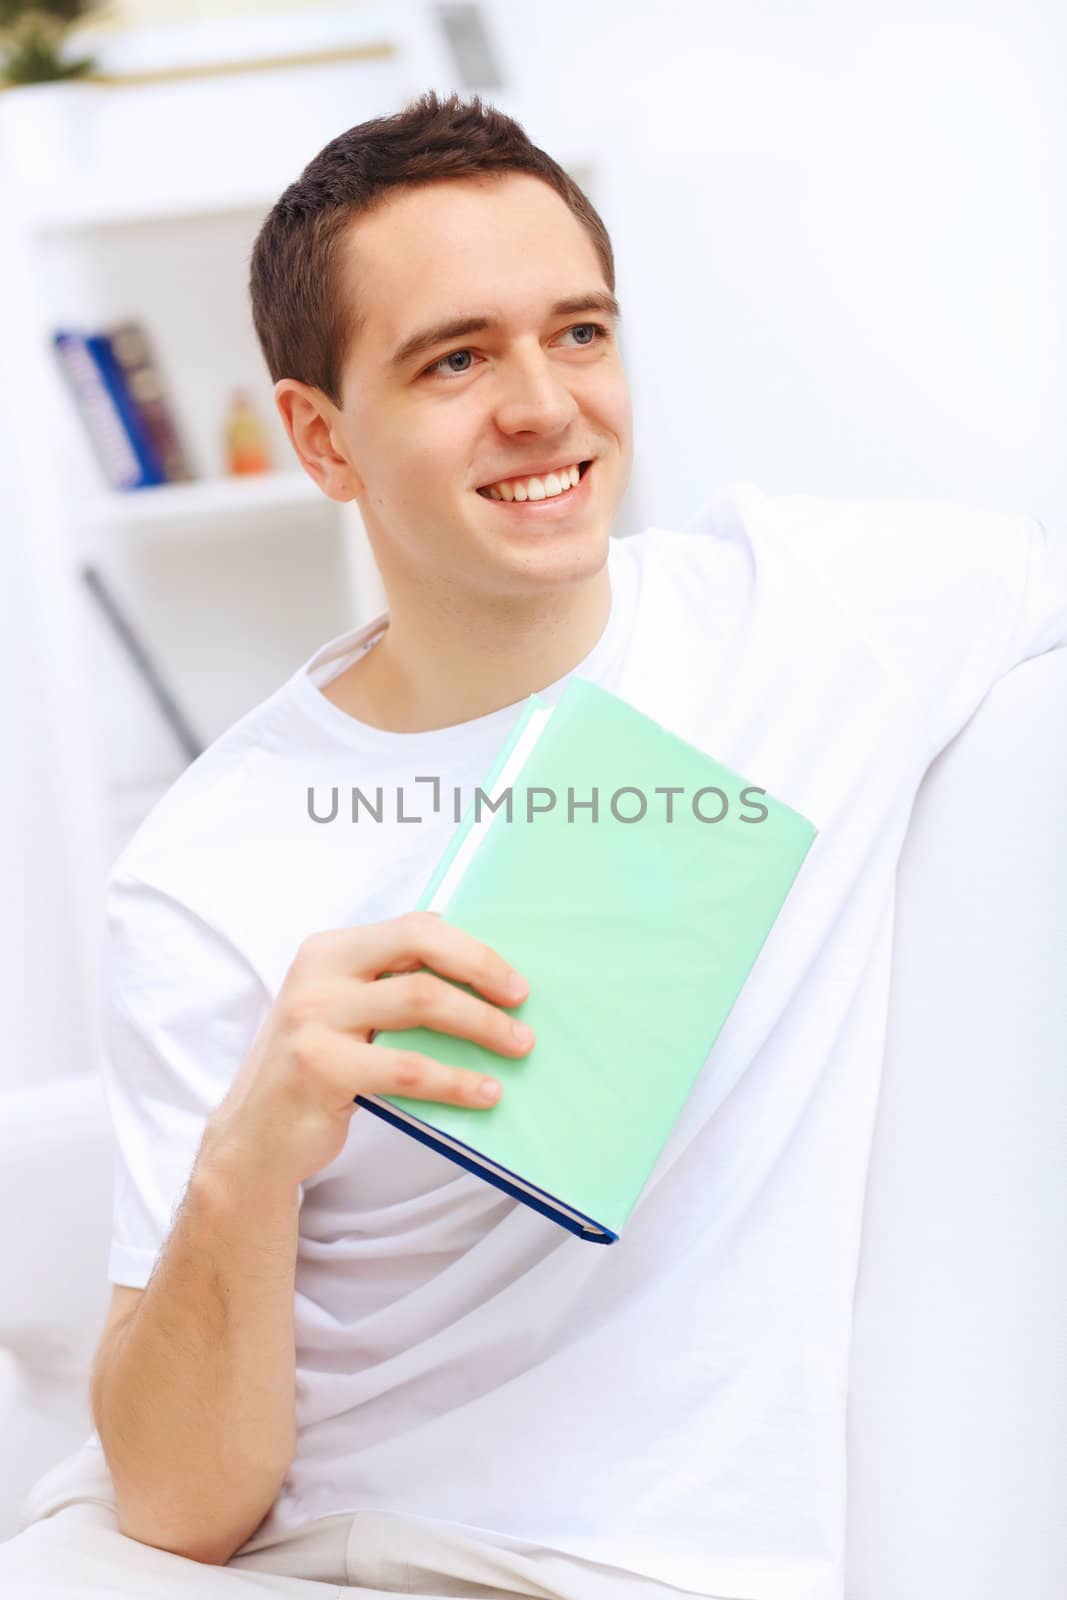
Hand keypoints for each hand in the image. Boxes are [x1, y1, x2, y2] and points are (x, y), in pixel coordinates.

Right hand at [202, 911, 532, 1188]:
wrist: (254, 1138)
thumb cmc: (319, 1070)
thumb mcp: (346, 1013)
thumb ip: (393, 986)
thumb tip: (484, 977)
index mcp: (330, 949)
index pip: (414, 927)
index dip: (471, 949)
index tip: (513, 979)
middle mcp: (318, 972)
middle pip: (419, 948)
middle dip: (481, 971)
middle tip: (522, 1004)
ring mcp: (313, 1016)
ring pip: (420, 1002)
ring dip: (480, 1024)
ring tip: (517, 1047)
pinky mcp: (318, 1066)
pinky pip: (407, 1067)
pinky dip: (455, 1079)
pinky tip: (485, 1092)